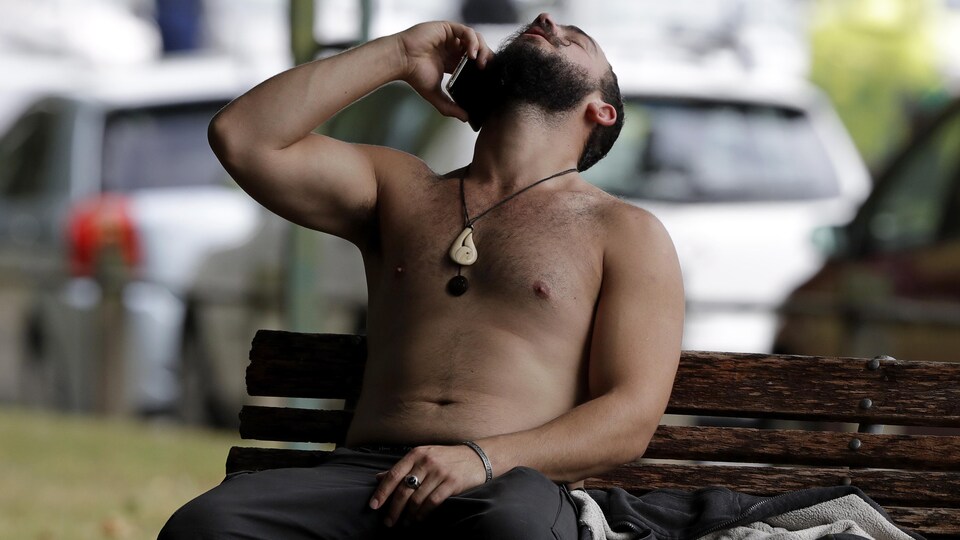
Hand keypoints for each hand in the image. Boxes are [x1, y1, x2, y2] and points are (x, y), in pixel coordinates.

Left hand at [368, 444, 487, 526]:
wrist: (477, 457)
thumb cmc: (447, 458)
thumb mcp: (424, 456)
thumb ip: (402, 467)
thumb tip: (378, 477)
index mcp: (416, 454)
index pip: (394, 474)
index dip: (382, 492)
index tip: (374, 505)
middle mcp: (426, 461)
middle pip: (404, 490)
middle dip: (394, 509)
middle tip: (388, 522)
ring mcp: (439, 472)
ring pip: (417, 498)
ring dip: (409, 514)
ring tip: (405, 523)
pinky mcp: (451, 483)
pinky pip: (432, 502)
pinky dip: (423, 513)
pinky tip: (419, 519)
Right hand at [395, 22, 493, 121]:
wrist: (401, 61)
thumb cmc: (413, 75)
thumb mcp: (435, 94)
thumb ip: (450, 107)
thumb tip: (465, 118)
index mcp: (452, 61)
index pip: (474, 62)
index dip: (483, 68)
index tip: (488, 78)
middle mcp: (453, 48)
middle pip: (478, 49)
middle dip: (486, 58)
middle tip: (487, 70)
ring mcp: (451, 37)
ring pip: (475, 39)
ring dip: (482, 50)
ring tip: (481, 63)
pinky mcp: (448, 28)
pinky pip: (467, 32)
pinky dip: (473, 42)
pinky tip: (472, 54)